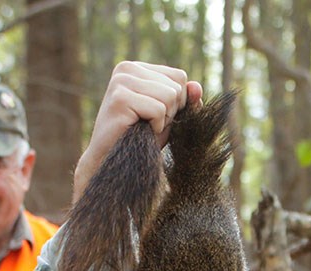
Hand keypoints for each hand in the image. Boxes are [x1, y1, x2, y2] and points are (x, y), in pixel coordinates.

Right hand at [73, 61, 202, 201]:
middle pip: (176, 86)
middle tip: (147, 124)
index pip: (179, 77)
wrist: (113, 163)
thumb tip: (197, 87)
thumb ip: (186, 100)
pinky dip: (155, 127)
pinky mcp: (119, 98)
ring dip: (163, 120)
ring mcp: (121, 81)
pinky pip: (158, 110)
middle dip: (170, 112)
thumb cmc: (142, 138)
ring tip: (143, 127)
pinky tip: (138, 131)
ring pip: (170, 97)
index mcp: (138, 68)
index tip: (155, 115)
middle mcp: (126, 69)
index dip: (177, 102)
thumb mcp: (170, 116)